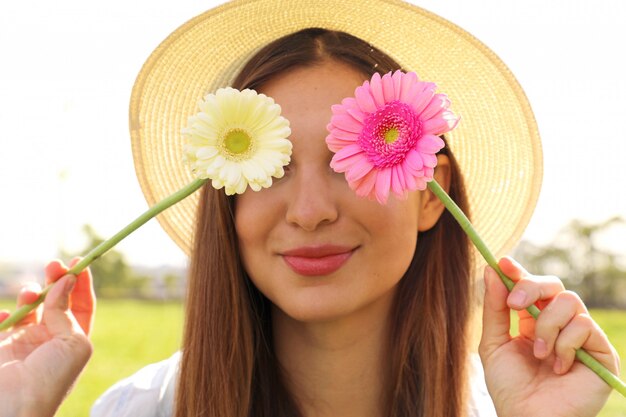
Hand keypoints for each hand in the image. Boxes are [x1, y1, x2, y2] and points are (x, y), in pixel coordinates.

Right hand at [0, 259, 94, 416]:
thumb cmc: (52, 378)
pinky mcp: (2, 345)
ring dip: (30, 293)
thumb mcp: (73, 342)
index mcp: (74, 340)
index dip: (81, 284)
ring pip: (29, 306)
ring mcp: (25, 341)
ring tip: (29, 293)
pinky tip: (6, 316)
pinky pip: (3, 320)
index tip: (81, 262)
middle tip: (54, 265)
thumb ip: (66, 311)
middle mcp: (51, 339)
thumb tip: (66, 281)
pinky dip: (4, 313)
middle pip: (55, 301)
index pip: (81, 306)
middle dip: (55, 280)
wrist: (14, 407)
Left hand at [479, 257, 619, 416]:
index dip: (519, 272)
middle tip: (514, 305)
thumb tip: (491, 269)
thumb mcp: (493, 344)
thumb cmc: (510, 388)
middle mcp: (560, 326)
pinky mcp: (601, 353)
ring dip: (547, 325)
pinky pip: (584, 325)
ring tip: (538, 353)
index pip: (531, 287)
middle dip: (531, 288)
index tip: (503, 262)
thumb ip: (493, 308)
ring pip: (570, 301)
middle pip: (554, 285)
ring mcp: (581, 338)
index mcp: (533, 322)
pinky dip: (565, 343)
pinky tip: (557, 366)